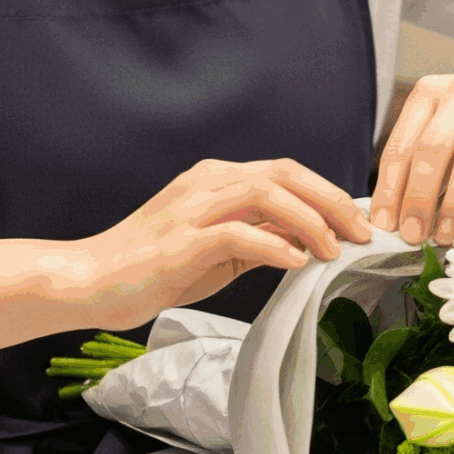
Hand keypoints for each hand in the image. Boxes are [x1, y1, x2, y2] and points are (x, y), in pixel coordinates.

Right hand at [74, 157, 372, 330]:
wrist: (90, 280)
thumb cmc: (153, 269)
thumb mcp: (219, 253)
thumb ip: (259, 239)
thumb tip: (307, 240)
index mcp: (216, 179)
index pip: (286, 172)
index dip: (328, 193)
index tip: (358, 222)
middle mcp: (206, 182)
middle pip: (284, 174)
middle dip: (331, 201)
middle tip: (363, 232)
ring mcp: (191, 208)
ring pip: (266, 194)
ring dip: (309, 220)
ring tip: (334, 249)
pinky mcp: (180, 241)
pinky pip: (237, 233)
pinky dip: (273, 244)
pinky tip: (296, 262)